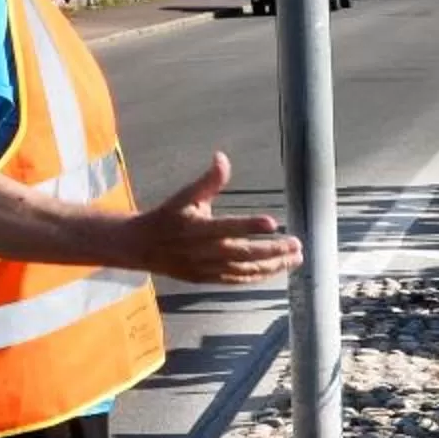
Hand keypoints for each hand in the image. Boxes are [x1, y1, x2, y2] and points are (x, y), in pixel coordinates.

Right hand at [124, 152, 301, 285]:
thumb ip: (208, 180)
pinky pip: (237, 281)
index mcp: (197, 228)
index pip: (228, 227)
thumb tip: (222, 157)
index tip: (273, 223)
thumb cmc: (168, 216)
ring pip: (244, 271)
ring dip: (272, 266)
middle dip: (272, 251)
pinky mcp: (207, 279)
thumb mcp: (185, 195)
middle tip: (297, 244)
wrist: (141, 247)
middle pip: (243, 253)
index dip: (250, 226)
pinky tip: (276, 270)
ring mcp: (206, 268)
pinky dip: (258, 277)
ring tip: (295, 258)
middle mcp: (203, 251)